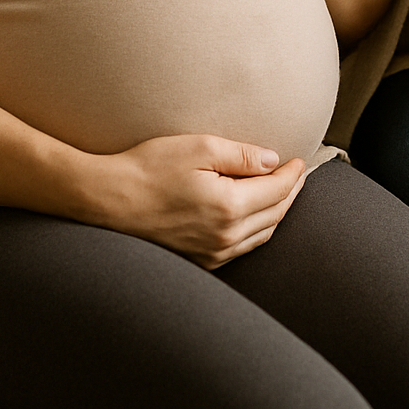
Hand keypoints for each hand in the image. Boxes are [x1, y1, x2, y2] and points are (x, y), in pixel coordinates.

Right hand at [89, 133, 306, 268]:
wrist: (107, 201)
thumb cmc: (149, 168)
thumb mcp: (198, 148)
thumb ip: (241, 155)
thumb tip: (273, 161)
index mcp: (229, 207)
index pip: (278, 191)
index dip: (294, 174)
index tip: (301, 160)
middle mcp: (225, 237)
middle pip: (275, 215)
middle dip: (290, 193)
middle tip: (298, 174)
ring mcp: (212, 253)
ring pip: (261, 235)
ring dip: (276, 213)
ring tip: (282, 192)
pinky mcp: (199, 260)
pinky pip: (241, 248)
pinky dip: (256, 230)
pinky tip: (254, 215)